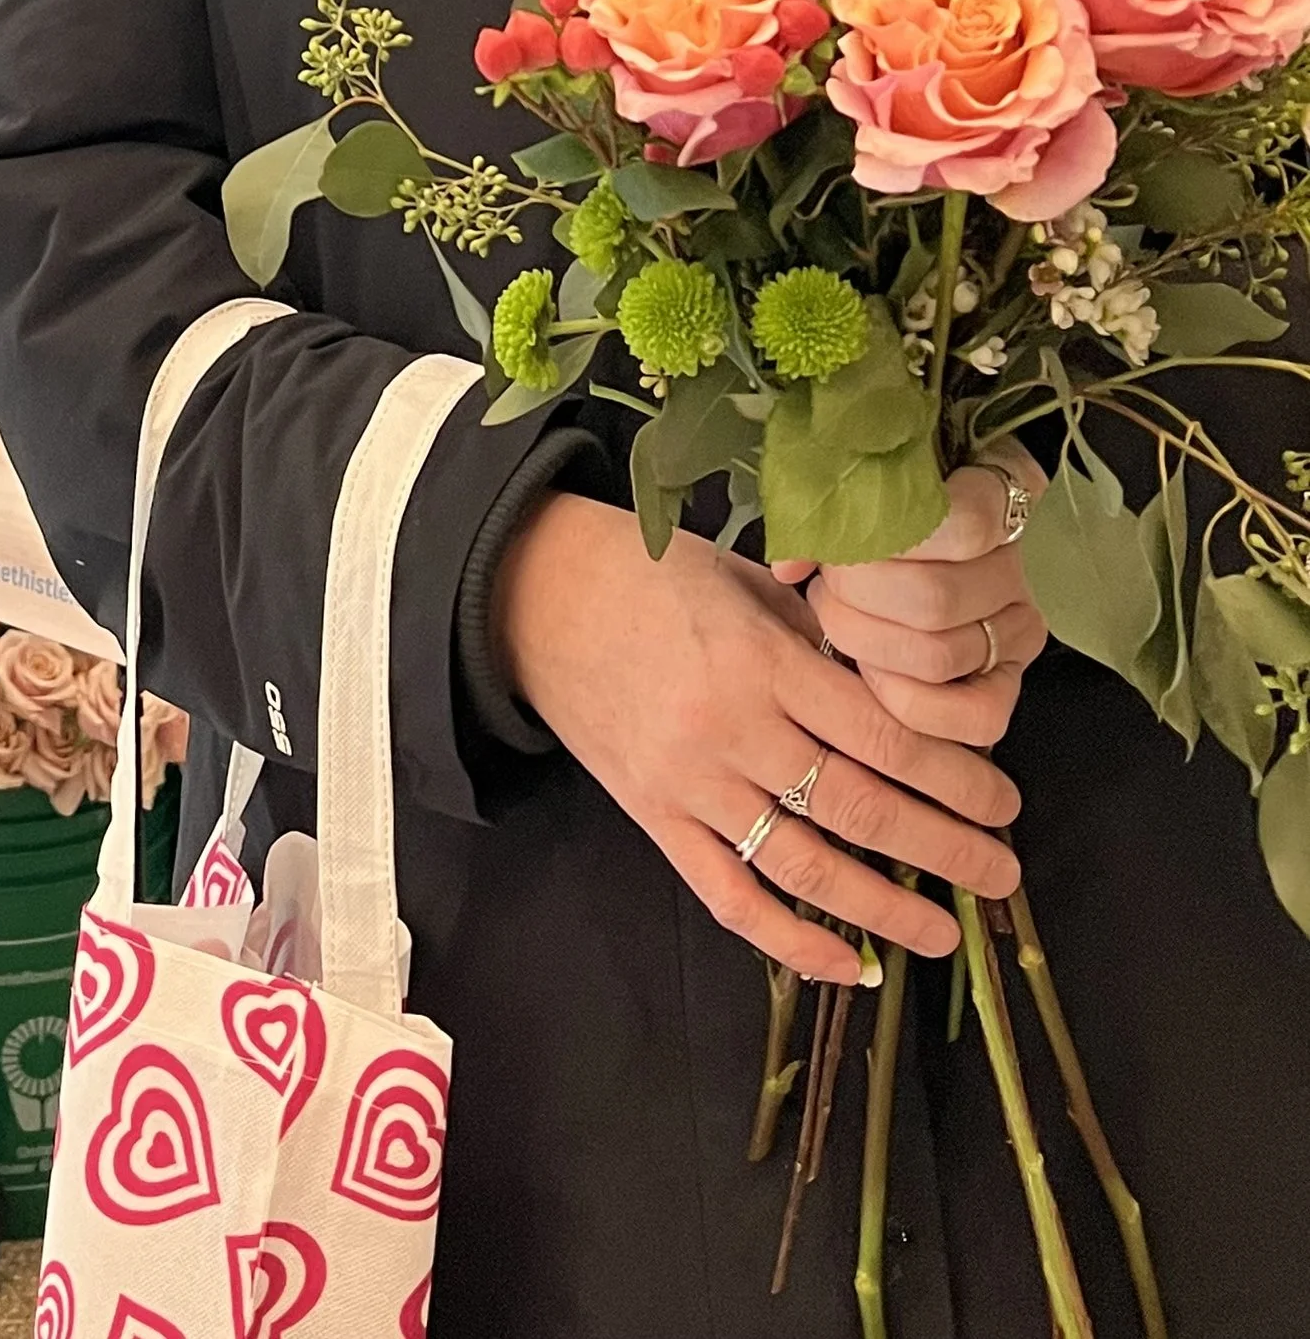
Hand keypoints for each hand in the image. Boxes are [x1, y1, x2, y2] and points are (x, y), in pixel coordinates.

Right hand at [494, 493, 1022, 986]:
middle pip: (857, 807)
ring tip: (944, 933)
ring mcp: (689, 783)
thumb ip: (816, 639)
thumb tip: (895, 692)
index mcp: (763, 660)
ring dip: (884, 909)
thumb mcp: (745, 583)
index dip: (954, 778)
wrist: (537, 595)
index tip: (1003, 801)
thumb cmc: (650, 574)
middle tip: (1003, 875)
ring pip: (803, 867)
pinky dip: (791, 942)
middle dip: (944, 849)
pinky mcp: (654, 819)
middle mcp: (732, 729)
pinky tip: (847, 965)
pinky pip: (730, 897)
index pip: (881, 736)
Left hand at [779, 460, 1048, 746]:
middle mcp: (1015, 568)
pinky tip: (869, 670)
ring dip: (867, 644)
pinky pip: (973, 716)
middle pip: (934, 598)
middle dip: (856, 598)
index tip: (840, 537)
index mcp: (995, 499)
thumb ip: (831, 509)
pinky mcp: (1006, 683)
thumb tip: (788, 568)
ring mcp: (1016, 629)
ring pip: (939, 656)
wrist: (922, 546)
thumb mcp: (868, 482)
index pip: (964, 523)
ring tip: (836, 619)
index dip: (887, 538)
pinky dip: (907, 700)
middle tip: (824, 586)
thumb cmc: (884, 508)